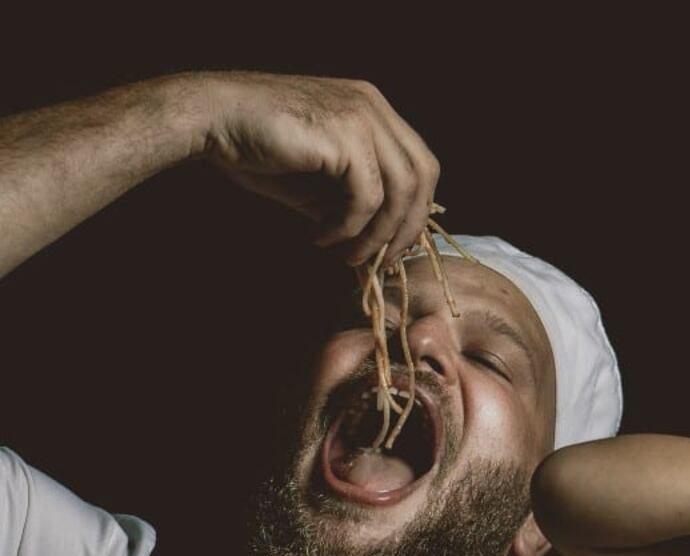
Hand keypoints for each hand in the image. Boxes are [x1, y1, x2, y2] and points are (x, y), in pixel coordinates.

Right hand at [196, 71, 439, 266]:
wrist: (214, 121)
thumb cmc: (262, 149)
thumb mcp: (321, 185)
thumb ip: (356, 205)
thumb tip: (383, 246)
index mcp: (374, 112)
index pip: (422, 165)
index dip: (414, 212)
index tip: (393, 247)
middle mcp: (374, 107)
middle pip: (423, 176)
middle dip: (407, 228)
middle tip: (382, 261)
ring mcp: (361, 115)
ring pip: (401, 191)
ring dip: (377, 235)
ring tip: (349, 256)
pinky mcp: (344, 133)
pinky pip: (367, 197)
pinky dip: (349, 227)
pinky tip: (322, 236)